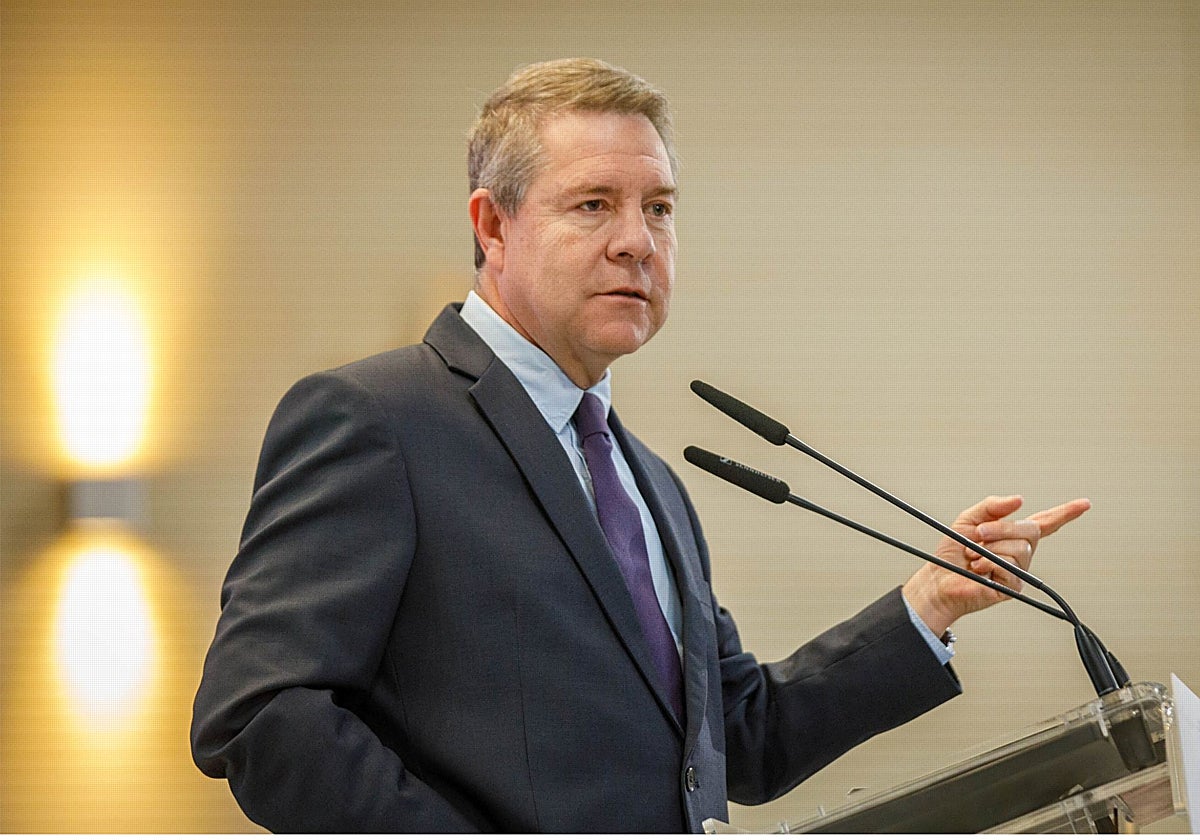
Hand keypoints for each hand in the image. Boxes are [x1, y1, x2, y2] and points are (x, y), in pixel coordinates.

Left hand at [901, 494, 1091, 636]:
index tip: (1084, 504)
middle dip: (1001, 528)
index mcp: (1012, 536)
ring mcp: (1019, 570)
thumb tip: (1019, 499)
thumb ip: (992, 506)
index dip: (1065, 513)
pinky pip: (1009, 566)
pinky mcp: (1013, 586)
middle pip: (1030, 530)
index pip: (1044, 522)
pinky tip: (978, 568)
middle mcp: (1020, 553)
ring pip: (1019, 548)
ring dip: (989, 548)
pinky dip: (988, 562)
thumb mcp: (967, 520)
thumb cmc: (952, 553)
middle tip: (978, 534)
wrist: (938, 580)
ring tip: (973, 556)